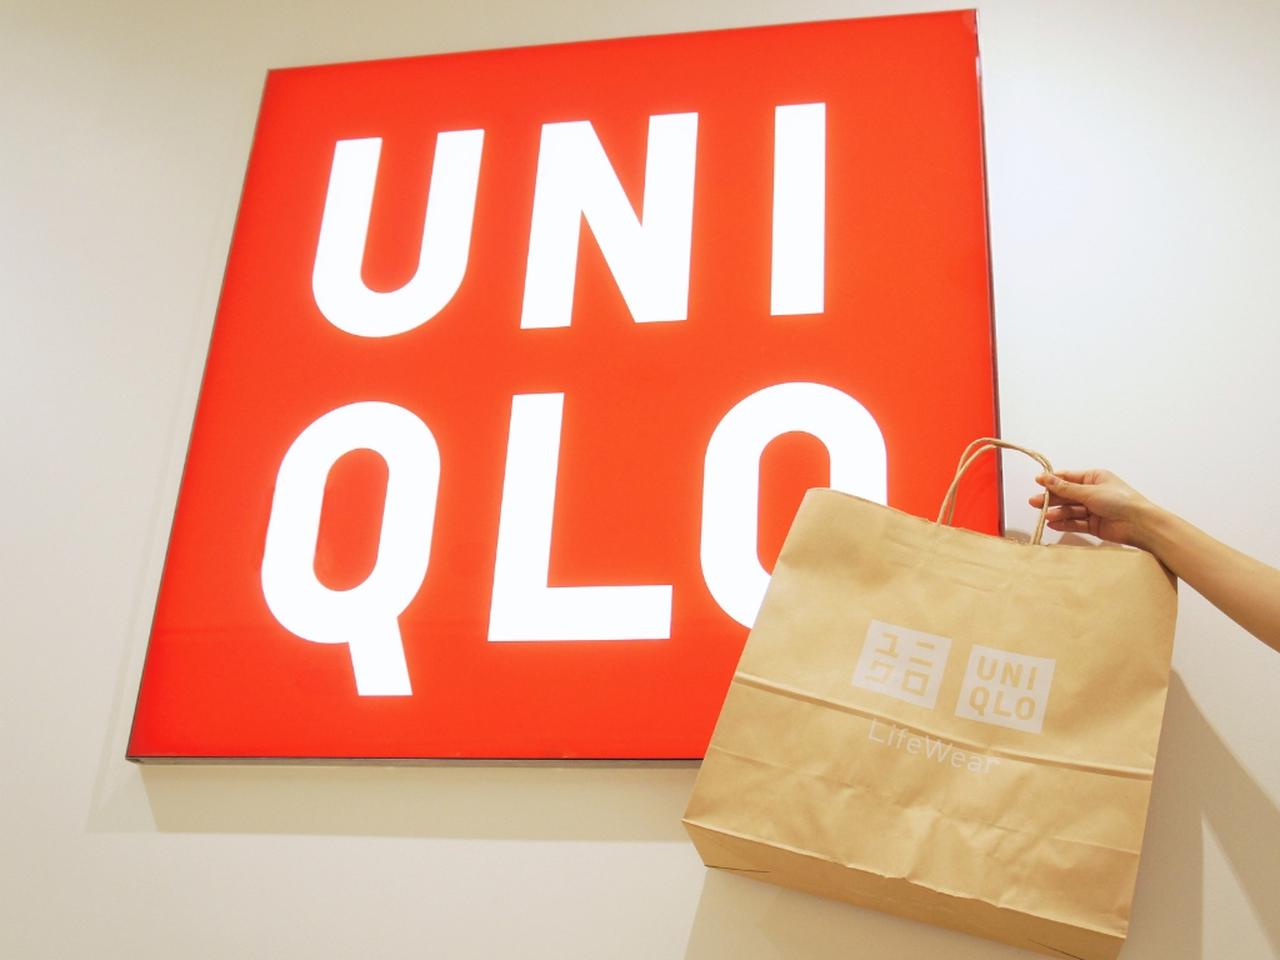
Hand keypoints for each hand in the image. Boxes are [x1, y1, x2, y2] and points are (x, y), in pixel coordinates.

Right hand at [1028, 469, 1153, 548]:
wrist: (1140, 524)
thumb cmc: (1120, 501)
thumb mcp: (1089, 491)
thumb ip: (1065, 488)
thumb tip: (1044, 478)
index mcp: (1094, 478)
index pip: (1068, 478)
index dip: (1052, 480)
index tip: (1037, 482)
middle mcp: (1093, 493)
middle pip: (1067, 495)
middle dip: (1051, 498)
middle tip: (1034, 502)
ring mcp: (1093, 509)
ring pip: (1070, 510)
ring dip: (1057, 512)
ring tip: (1045, 516)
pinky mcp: (1094, 525)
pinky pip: (1076, 523)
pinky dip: (1065, 523)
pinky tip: (1053, 524)